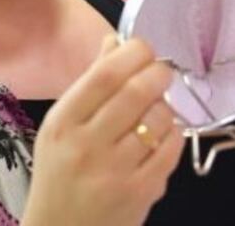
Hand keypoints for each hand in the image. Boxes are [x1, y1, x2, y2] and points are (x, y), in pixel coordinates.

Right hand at [23, 36, 183, 225]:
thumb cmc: (60, 176)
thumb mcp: (61, 127)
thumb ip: (90, 83)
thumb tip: (115, 40)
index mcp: (62, 122)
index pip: (105, 74)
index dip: (134, 52)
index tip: (144, 49)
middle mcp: (86, 145)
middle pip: (136, 91)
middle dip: (158, 73)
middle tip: (162, 72)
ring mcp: (114, 172)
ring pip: (159, 119)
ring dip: (165, 106)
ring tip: (156, 110)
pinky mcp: (140, 193)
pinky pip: (171, 148)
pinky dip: (174, 134)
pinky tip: (163, 136)